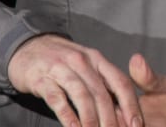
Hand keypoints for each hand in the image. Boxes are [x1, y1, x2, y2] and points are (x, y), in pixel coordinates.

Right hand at [7, 33, 142, 126]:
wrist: (28, 47)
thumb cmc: (62, 62)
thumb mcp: (86, 67)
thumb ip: (102, 85)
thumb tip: (122, 112)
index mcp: (97, 60)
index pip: (120, 82)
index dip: (130, 104)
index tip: (137, 124)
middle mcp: (82, 62)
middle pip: (102, 93)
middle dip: (111, 117)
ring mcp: (61, 69)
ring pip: (81, 95)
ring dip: (90, 119)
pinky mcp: (41, 78)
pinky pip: (56, 98)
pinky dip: (67, 115)